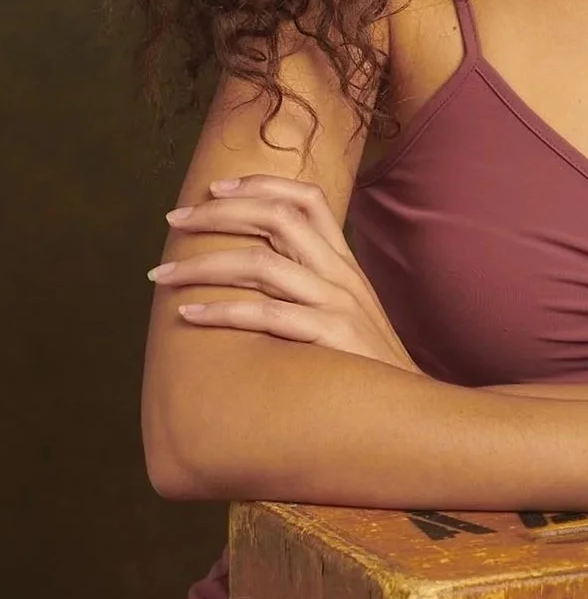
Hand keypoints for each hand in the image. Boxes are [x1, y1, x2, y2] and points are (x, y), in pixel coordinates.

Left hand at [148, 174, 423, 373]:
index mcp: (345, 264)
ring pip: (262, 264)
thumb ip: (312, 287)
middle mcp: (341, 275)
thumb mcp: (347, 314)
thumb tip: (255, 272)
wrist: (414, 413)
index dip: (260, 185)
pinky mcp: (332, 339)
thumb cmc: (367, 368)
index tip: (216, 188)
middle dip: (218, 213)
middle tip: (173, 220)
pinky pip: (267, 316)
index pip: (307, 200)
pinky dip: (222, 312)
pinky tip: (189, 316)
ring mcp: (338, 305)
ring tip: (161, 276)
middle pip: (277, 218)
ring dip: (203, 265)